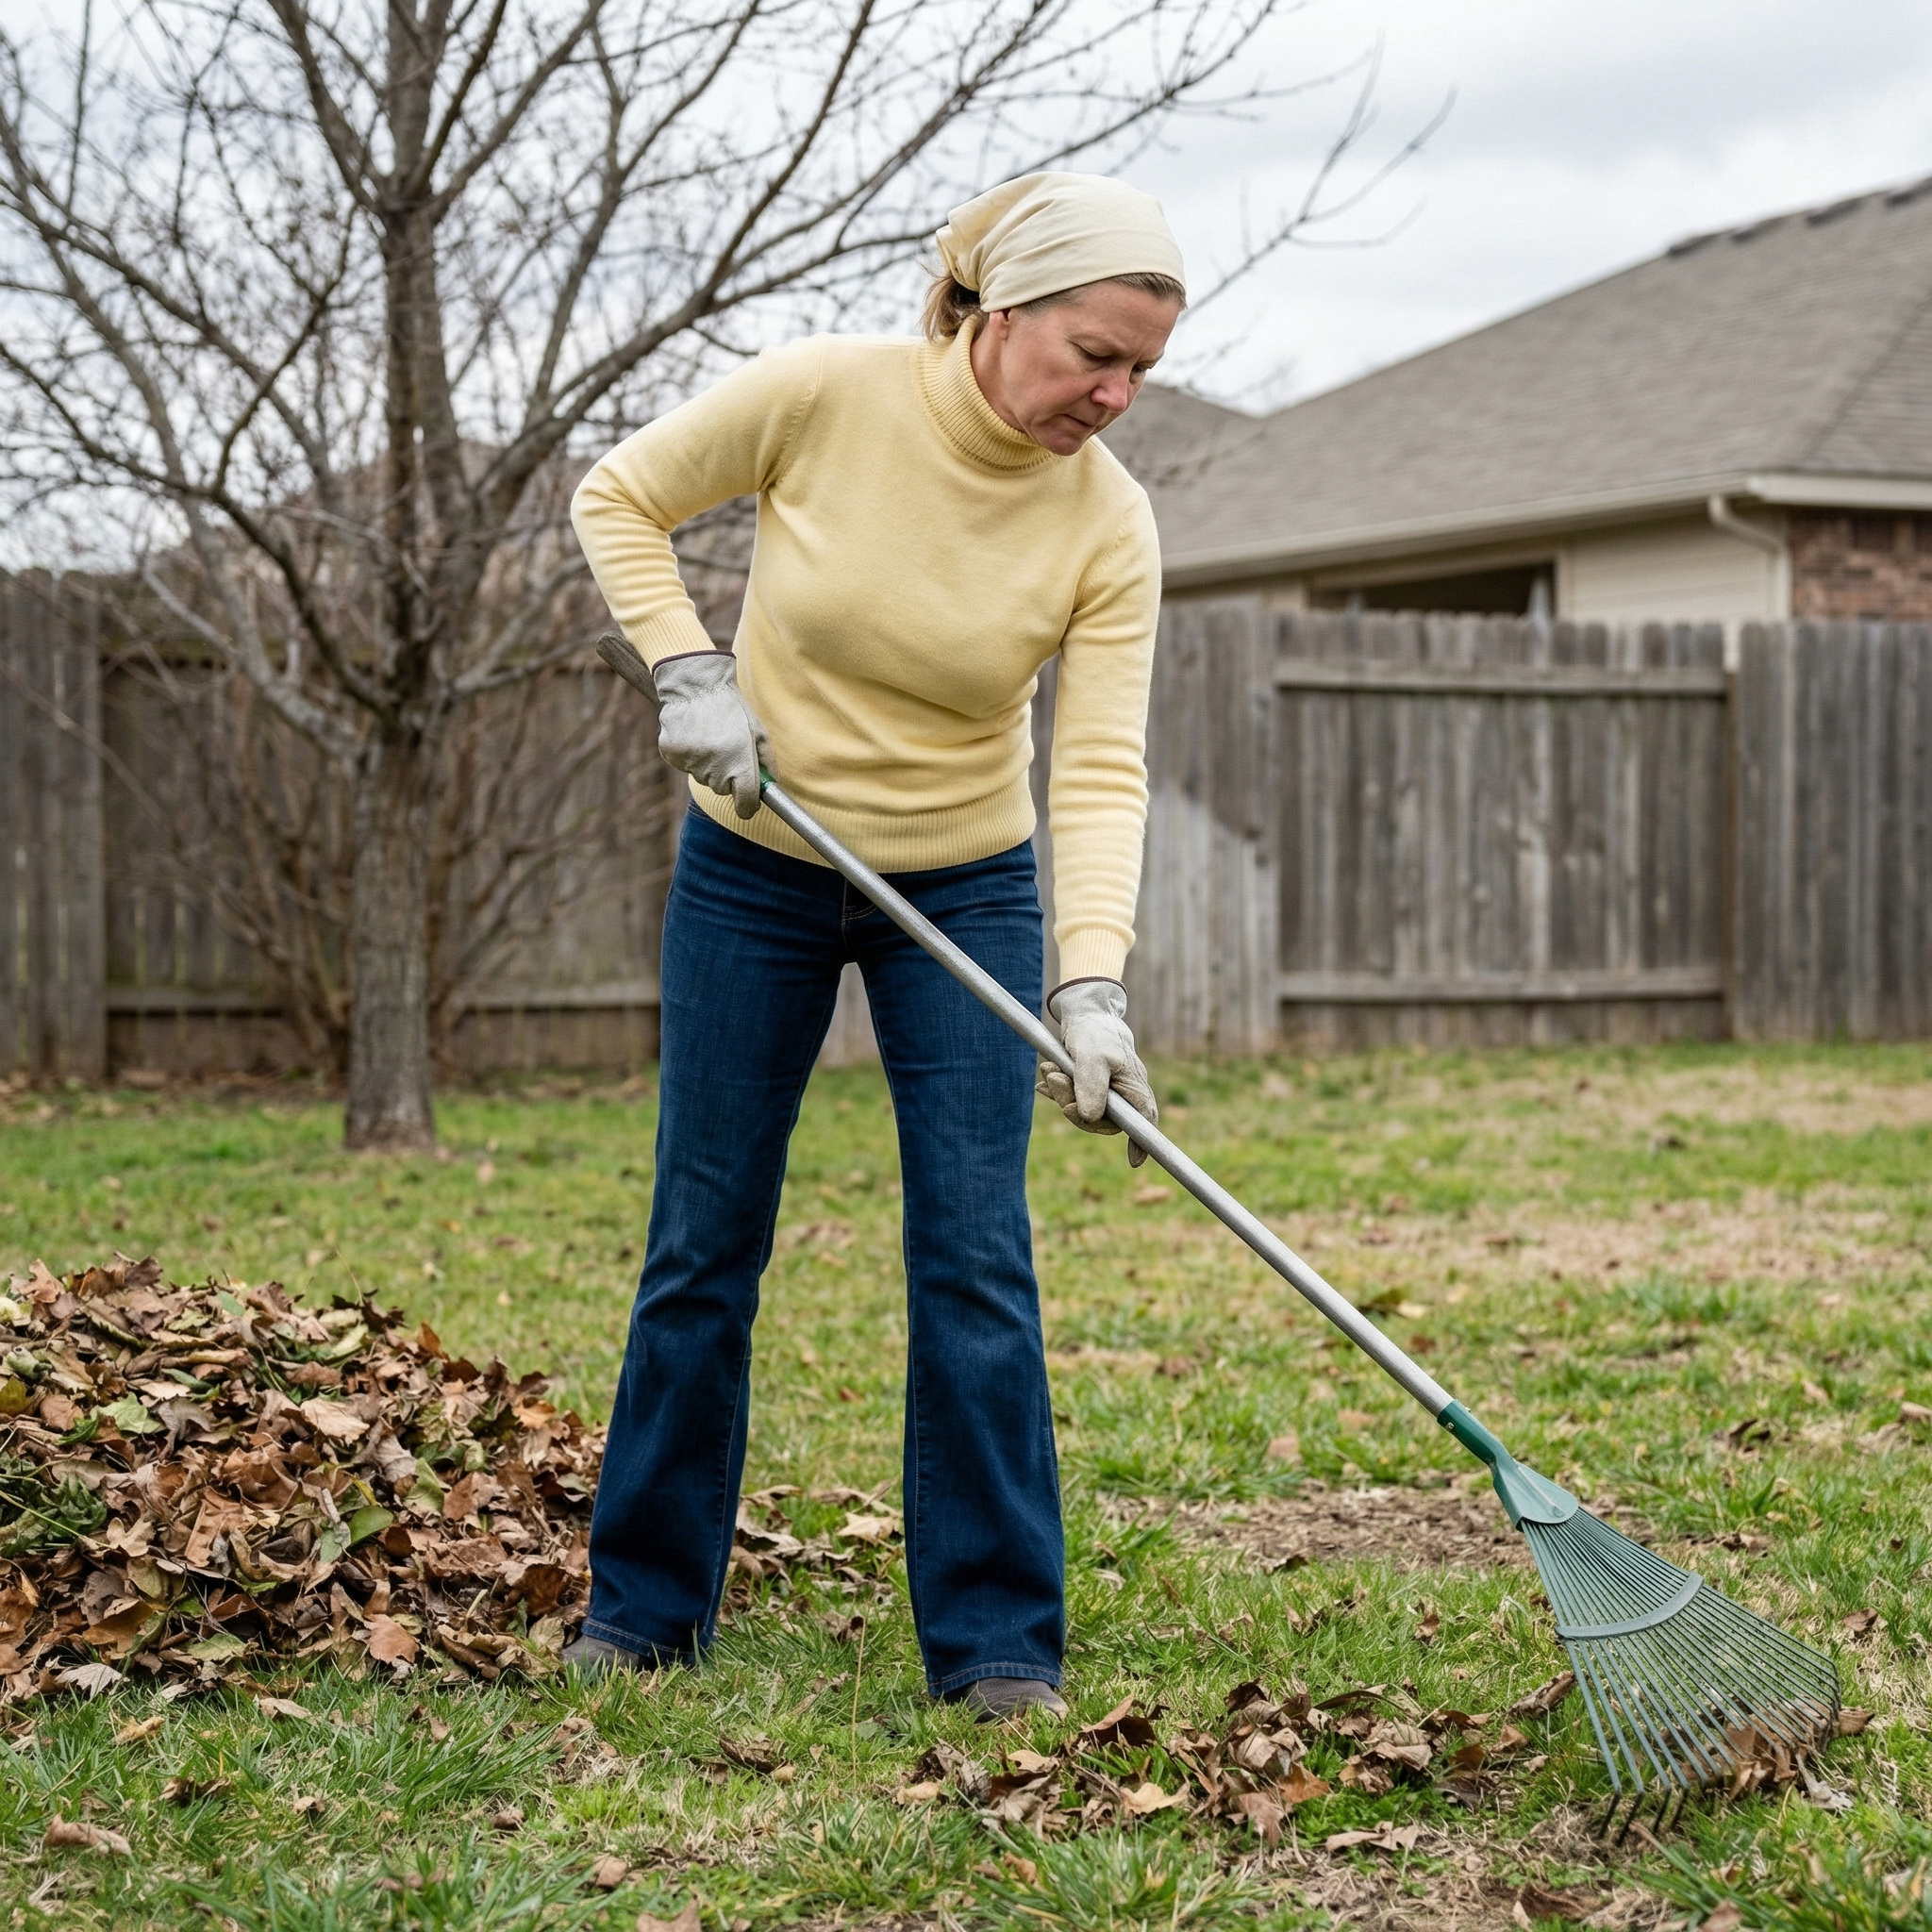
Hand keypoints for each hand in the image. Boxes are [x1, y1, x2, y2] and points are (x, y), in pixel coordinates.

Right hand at [651, 650, 771, 817]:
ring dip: (709, 764)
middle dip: (728, 777)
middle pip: (722, 789)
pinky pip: (684, 765)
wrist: (696, 684)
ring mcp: (690, 762)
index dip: (748, 806)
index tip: (748, 805)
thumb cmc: (732, 708)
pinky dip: (690, 755)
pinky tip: (694, 735)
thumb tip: (772, 786)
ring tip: (710, 736)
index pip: (746, 802)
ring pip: (703, 777)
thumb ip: (767, 762)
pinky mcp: (672, 754)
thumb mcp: (759, 732)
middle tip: (728, 750)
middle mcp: (714, 767)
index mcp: (740, 763)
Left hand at [1035, 978, 1157, 1166]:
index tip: (1133, 1161)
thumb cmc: (1094, 1032)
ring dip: (1062, 1094)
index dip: (1141, 1143)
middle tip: (1056, 1081)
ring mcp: (1108, 1090)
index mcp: (1133, 1087)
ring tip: (1049, 1071)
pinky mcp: (1090, 1085)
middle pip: (1103, 1119)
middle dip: (1074, 1107)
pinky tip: (1046, 1080)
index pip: (1144, 1121)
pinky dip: (1059, 1091)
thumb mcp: (1092, 1057)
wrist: (1083, 1011)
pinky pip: (1075, 1099)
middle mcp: (1124, 1092)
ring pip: (1085, 1110)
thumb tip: (1091, 1118)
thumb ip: (1092, 1087)